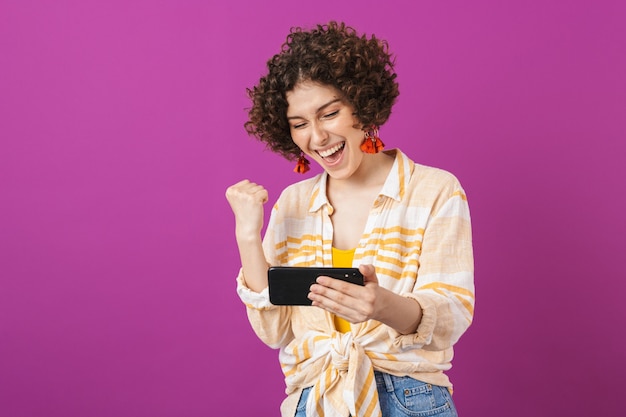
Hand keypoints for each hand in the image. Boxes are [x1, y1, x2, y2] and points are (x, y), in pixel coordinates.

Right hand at [225, 179, 268, 238]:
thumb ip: (241, 190)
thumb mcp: (238, 200)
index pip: (247, 182)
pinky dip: (265, 199)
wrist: (247, 229)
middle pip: (253, 184)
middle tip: (250, 206)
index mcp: (230, 191)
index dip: (249, 192)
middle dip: (255, 194)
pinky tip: (259, 206)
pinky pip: (265, 192)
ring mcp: (245, 195)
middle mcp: (236, 192)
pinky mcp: (254, 198)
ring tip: (254, 206)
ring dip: (260, 197)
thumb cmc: (245, 214)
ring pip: (260, 188)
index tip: (245, 202)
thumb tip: (248, 182)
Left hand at [308, 264, 422, 333]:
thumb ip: (368, 270)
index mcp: (369, 295)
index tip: (319, 279)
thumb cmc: (374, 290)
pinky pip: (337, 313)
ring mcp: (359, 316)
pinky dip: (326, 308)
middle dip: (324, 292)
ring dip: (322, 301)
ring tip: (312, 295)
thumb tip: (361, 266)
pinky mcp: (354, 321)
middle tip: (312, 287)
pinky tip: (318, 303)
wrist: (382, 306)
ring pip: (336, 308)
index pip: (346, 288)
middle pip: (339, 299)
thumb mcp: (373, 277)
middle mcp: (364, 307)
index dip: (331, 283)